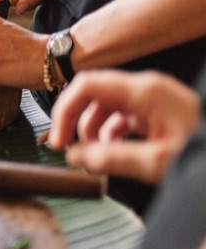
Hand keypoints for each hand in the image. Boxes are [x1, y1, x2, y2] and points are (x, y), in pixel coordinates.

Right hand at [49, 70, 200, 183]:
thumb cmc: (204, 153)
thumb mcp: (158, 162)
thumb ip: (112, 158)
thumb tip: (77, 157)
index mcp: (144, 91)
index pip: (86, 86)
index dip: (65, 110)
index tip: (58, 139)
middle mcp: (146, 88)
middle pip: (92, 95)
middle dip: (76, 121)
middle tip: (67, 149)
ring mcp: (152, 98)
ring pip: (106, 106)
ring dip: (92, 130)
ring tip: (93, 156)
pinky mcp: (157, 111)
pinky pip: (122, 115)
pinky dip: (110, 132)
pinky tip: (112, 151)